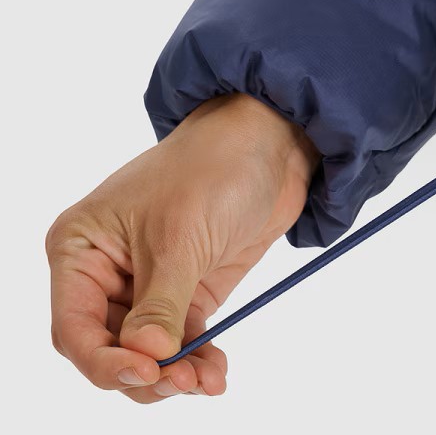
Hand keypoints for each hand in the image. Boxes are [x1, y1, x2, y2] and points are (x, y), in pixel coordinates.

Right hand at [45, 93, 319, 401]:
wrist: (270, 141)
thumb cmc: (212, 167)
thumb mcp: (179, 236)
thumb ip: (160, 304)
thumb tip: (146, 357)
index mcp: (81, 247)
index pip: (75, 327)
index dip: (105, 360)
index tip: (147, 371)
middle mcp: (105, 270)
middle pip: (108, 348)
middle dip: (144, 372)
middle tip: (183, 383)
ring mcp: (147, 282)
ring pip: (145, 352)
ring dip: (174, 374)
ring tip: (207, 381)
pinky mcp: (186, 289)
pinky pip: (181, 341)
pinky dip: (196, 361)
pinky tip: (215, 374)